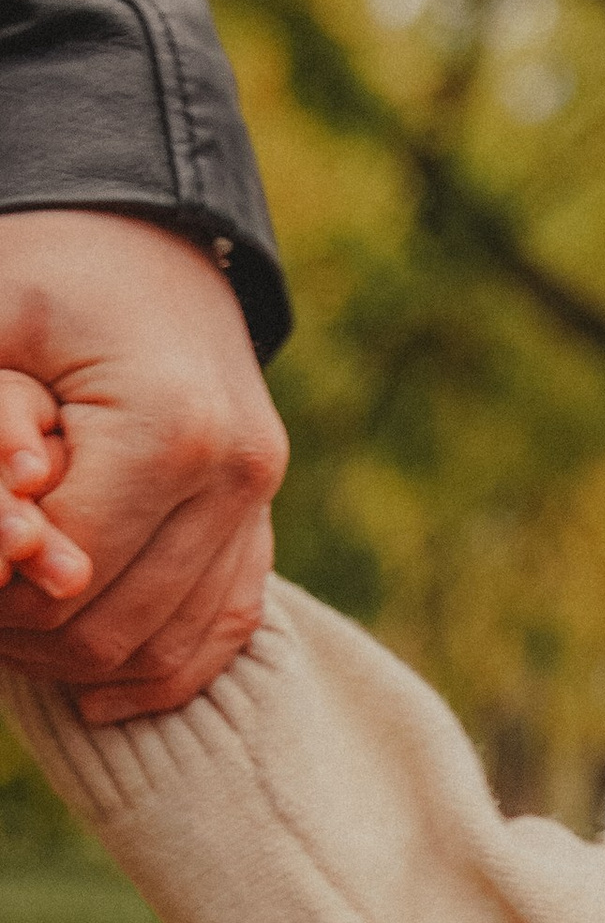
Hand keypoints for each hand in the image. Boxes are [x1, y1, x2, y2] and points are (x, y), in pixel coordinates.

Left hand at [0, 211, 286, 721]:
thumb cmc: (39, 273)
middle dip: (25, 638)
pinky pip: (224, 628)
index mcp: (169, 426)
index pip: (65, 572)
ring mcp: (259, 497)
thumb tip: (11, 559)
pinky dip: (160, 673)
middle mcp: (233, 472)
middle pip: (113, 625)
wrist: (140, 228)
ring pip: (167, 646)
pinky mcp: (262, 512)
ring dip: (79, 663)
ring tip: (13, 629)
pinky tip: (97, 694)